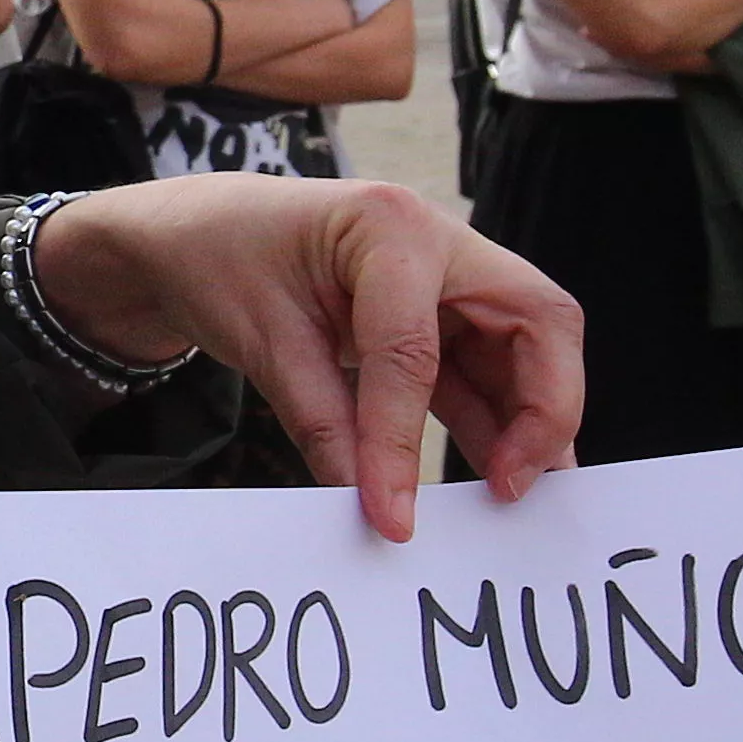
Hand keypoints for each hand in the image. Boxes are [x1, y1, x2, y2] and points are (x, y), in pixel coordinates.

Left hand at [35, 179, 579, 540]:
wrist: (199, 231)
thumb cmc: (223, 258)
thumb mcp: (261, 341)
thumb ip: (322, 422)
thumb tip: (371, 507)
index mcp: (387, 226)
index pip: (414, 347)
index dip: (405, 438)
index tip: (395, 515)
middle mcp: (438, 242)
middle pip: (538, 320)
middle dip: (543, 407)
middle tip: (515, 488)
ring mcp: (448, 278)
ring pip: (525, 350)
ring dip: (527, 423)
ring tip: (512, 500)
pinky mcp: (441, 315)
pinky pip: (486, 371)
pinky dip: (494, 422)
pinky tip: (492, 473)